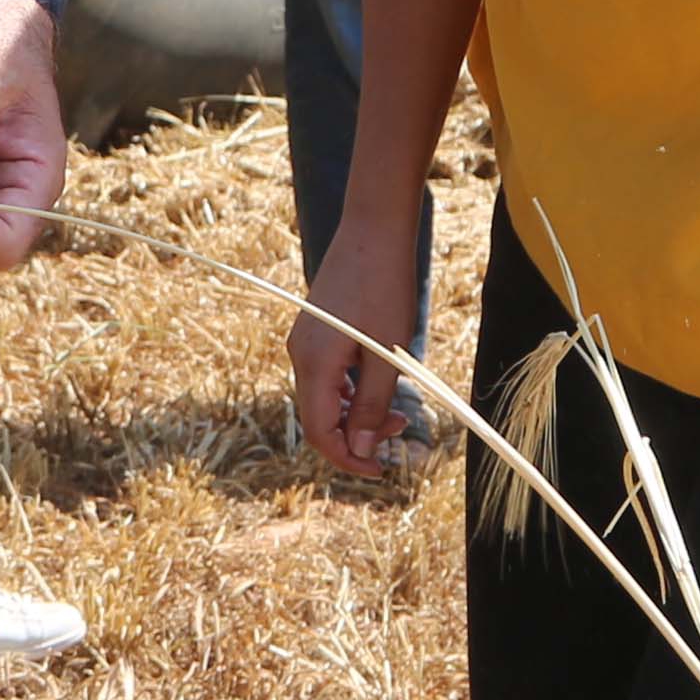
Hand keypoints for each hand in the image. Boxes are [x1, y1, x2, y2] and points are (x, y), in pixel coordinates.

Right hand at [288, 207, 430, 478]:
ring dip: (357, 413)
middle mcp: (300, 355)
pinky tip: (379, 382)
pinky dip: (351, 391)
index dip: (347, 458)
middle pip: (318, 418)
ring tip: (397, 408)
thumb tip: (362, 448)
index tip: (378, 469)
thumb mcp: (387, 351)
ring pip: (324, 398)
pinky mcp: (316, 332)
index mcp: (314, 364)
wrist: (373, 230)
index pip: (319, 432)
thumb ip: (372, 402)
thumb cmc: (384, 286)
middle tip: (399, 432)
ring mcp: (306, 342)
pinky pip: (327, 376)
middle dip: (356, 436)